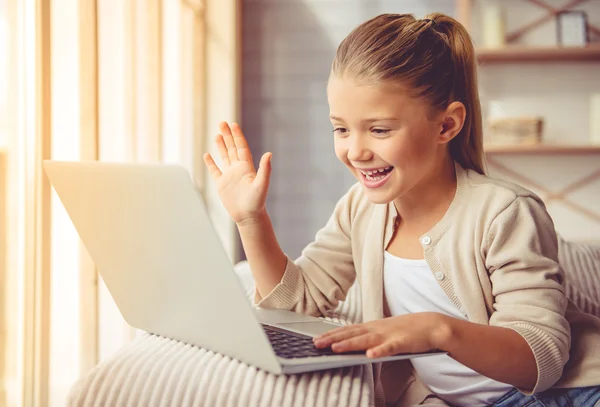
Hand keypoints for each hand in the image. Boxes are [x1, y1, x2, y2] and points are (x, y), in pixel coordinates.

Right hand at [203, 122, 271, 224]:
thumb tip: (269, 154)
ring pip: (224, 156)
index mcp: (247, 167)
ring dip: (221, 145)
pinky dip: (211, 163)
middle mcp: (238, 169)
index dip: (237, 135)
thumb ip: (265, 169)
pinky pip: (215, 171)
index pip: (241, 147)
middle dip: (227, 135)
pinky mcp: (221, 185)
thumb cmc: (257, 202)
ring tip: (217, 134)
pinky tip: (207, 155)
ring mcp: (229, 176)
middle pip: (232, 148)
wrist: (249, 216)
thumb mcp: (262, 184)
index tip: (233, 124)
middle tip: (222, 122)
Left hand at [312, 313, 450, 357]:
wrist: (430, 325)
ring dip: (350, 344)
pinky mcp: (401, 342)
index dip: (331, 334)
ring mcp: (388, 335)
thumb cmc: (405, 330)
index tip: (315, 338)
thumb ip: (367, 338)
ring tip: (336, 348)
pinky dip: (379, 351)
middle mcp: (376, 329)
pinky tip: (370, 356)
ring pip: (366, 340)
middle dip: (333, 338)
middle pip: (351, 334)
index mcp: (371, 327)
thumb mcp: (382, 332)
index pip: (347, 330)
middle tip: (316, 344)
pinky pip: (389, 348)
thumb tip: (350, 344)